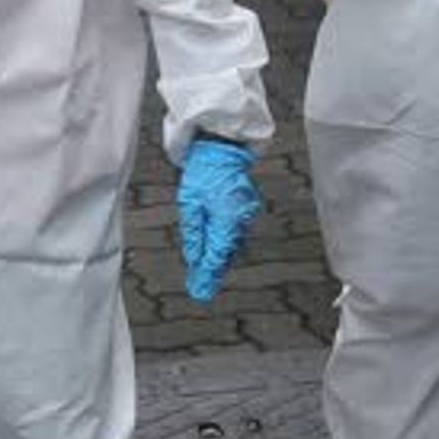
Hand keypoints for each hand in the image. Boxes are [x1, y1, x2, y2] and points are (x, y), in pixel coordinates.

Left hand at [175, 136, 261, 301]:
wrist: (223, 146)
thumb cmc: (204, 170)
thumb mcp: (190, 202)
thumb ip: (194, 233)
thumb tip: (195, 257)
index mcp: (226, 219)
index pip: (216, 255)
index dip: (207, 276)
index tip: (200, 292)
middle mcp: (241, 220)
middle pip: (227, 254)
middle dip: (214, 272)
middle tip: (202, 289)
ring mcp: (247, 213)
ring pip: (234, 245)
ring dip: (221, 259)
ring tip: (208, 275)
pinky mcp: (247, 207)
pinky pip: (238, 233)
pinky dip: (228, 244)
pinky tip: (219, 252)